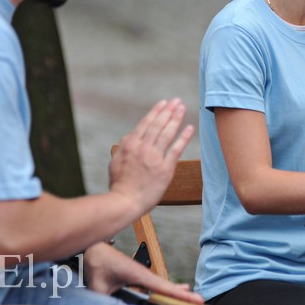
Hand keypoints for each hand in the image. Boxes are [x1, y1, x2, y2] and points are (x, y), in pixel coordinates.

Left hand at [84, 242, 203, 303]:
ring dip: (176, 291)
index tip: (194, 297)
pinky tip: (171, 292)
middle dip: (183, 294)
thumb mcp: (99, 287)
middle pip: (168, 286)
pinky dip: (167, 289)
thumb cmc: (98, 262)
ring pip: (163, 285)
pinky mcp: (138, 276)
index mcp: (138, 274)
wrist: (94, 249)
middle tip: (199, 301)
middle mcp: (144, 274)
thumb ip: (106, 301)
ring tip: (191, 297)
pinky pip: (156, 285)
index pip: (163, 286)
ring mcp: (142, 275)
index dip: (179, 294)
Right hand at [109, 99, 194, 216]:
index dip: (156, 111)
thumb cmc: (119, 185)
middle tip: (177, 101)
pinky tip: (190, 128)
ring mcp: (155, 158)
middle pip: (158, 125)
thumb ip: (123, 147)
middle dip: (169, 111)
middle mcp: (143, 148)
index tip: (164, 103)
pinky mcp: (165, 169)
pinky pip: (176, 149)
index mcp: (130, 145)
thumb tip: (129, 136)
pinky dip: (183, 137)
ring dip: (176, 119)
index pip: (146, 123)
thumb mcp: (115, 162)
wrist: (124, 202)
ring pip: (167, 133)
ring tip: (183, 108)